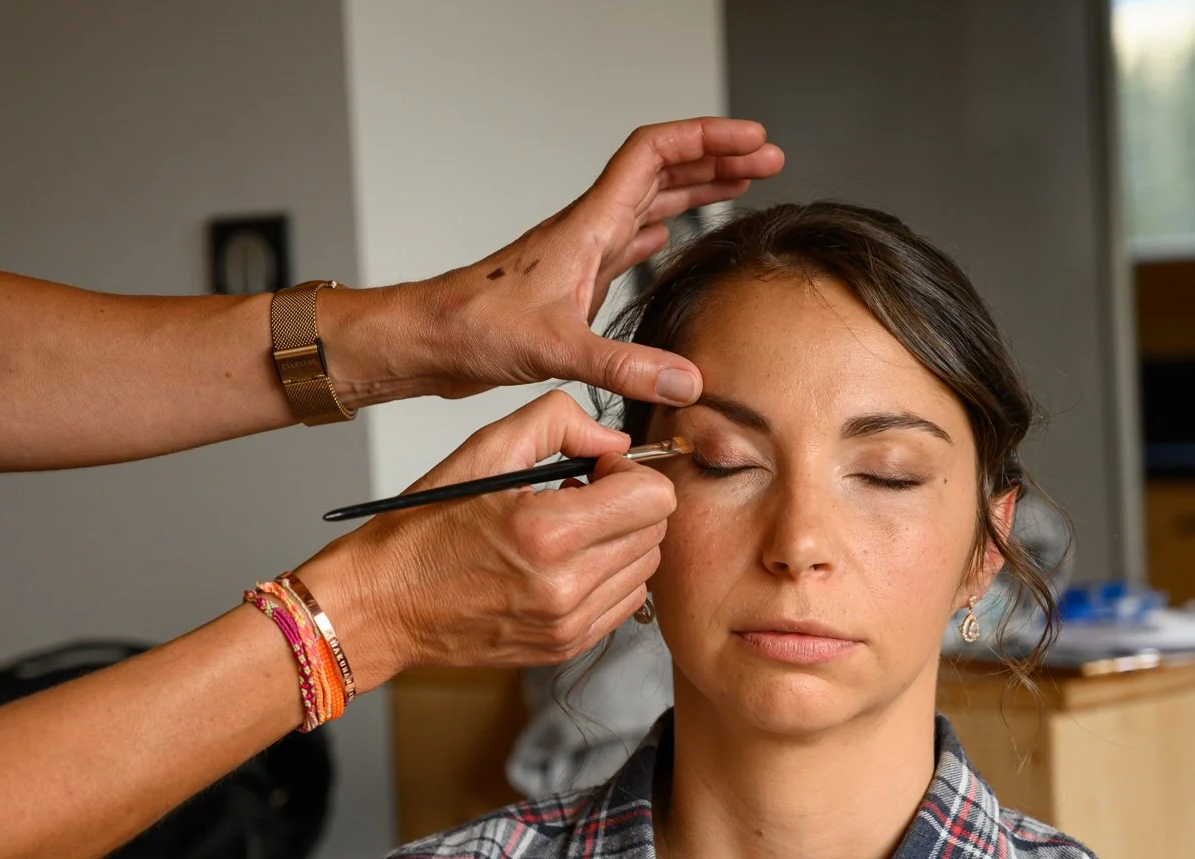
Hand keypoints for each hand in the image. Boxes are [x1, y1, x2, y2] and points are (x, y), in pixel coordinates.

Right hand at [298, 391, 673, 687]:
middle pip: (655, 533)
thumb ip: (558, 422)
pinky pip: (624, 604)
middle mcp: (565, 586)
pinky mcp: (564, 647)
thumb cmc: (422, 529)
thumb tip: (615, 440)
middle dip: (627, 505)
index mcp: (547, 532)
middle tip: (579, 496)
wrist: (382, 605)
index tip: (596, 469)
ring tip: (567, 532)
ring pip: (645, 569)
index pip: (654, 498)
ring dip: (618, 541)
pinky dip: (606, 576)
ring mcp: (568, 625)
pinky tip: (563, 563)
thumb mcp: (483, 451)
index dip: (630, 472)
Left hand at [325, 119, 782, 409]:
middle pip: (663, 173)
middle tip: (766, 160)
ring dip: (693, 191)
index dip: (708, 141)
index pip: (656, 155)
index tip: (754, 143)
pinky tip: (665, 240)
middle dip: (716, 160)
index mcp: (587, 225)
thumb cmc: (472, 329)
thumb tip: (687, 381)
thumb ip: (624, 366)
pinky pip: (624, 244)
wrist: (428, 341)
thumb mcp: (556, 348)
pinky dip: (655, 234)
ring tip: (737, 187)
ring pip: (647, 204)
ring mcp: (579, 255)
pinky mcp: (570, 286)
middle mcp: (586, 231)